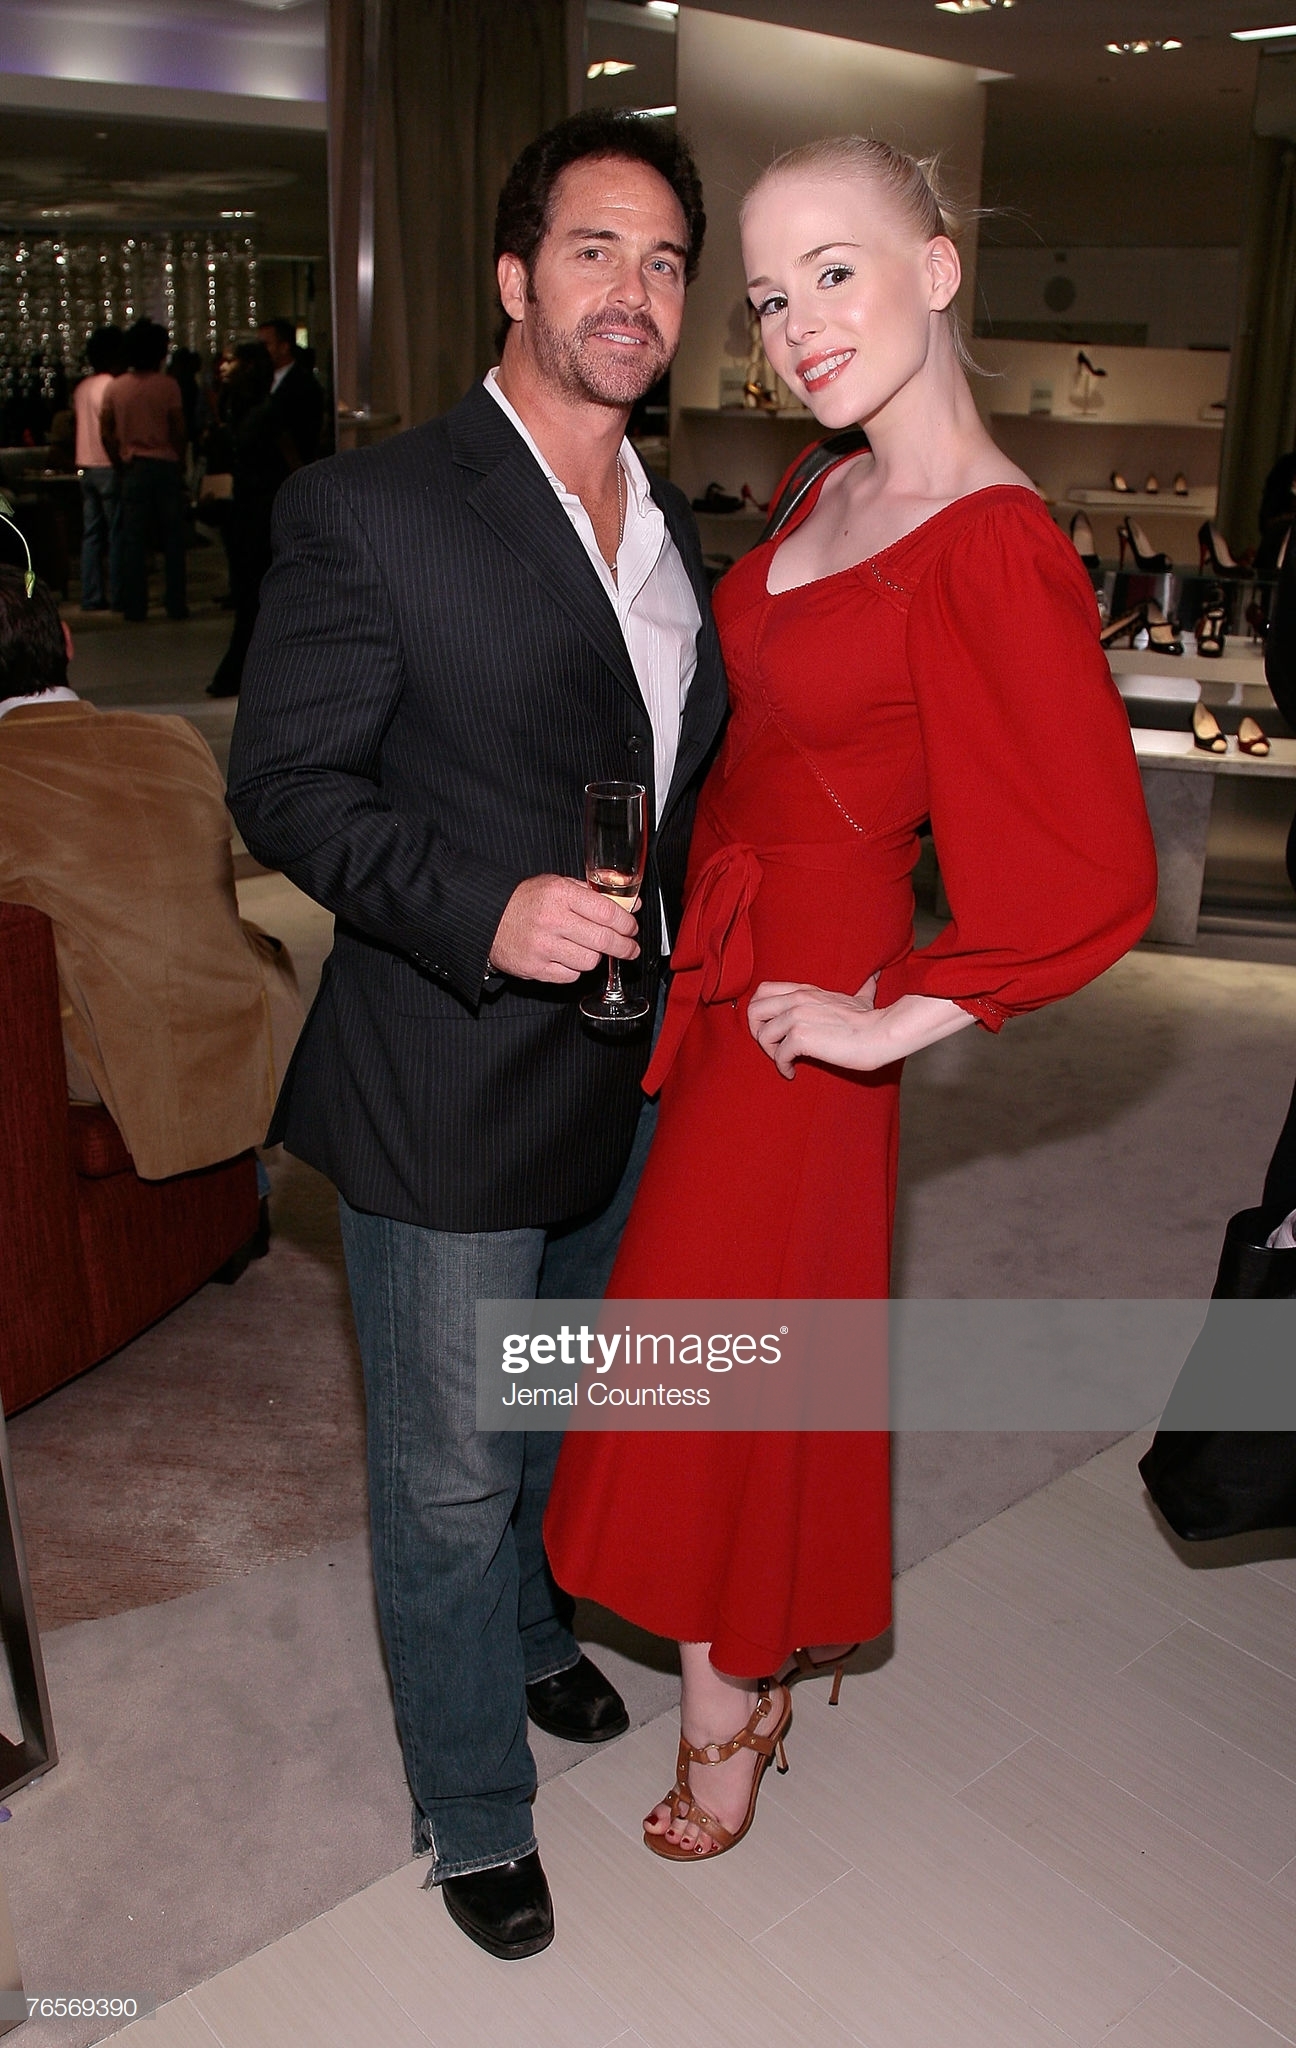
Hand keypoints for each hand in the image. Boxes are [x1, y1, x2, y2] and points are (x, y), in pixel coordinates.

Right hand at [489, 875, 638, 983]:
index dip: (626, 923)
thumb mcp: (558, 885)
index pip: (607, 912)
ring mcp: (543, 946)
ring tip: (589, 948)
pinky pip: (571, 976)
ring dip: (595, 957)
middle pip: (603, 940)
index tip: (632, 928)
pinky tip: (568, 957)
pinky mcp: (536, 967)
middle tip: (630, 948)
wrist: (488, 918)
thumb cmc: (526, 900)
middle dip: (624, 946)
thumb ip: (593, 894)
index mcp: (560, 894)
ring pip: (589, 961)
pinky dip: (574, 969)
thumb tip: (630, 906)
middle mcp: (552, 920)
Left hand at [746, 974, 883, 1078]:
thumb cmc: (872, 1020)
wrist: (881, 1033)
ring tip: (785, 1062)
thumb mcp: (861, 998)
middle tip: (771, 1047)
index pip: (763, 990)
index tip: (770, 1028)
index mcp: (805, 991)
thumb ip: (861, 988)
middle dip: (756, 1032)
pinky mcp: (802, 1037)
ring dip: (770, 1052)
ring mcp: (798, 1017)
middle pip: (753, 1010)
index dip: (759, 1011)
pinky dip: (782, 1067)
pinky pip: (778, 1055)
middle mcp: (797, 1000)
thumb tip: (875, 976)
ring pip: (762, 1034)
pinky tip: (792, 1073)